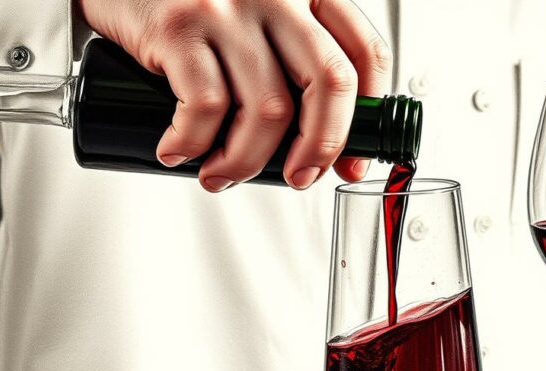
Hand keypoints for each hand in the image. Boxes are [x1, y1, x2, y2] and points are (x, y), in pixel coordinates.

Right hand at [77, 0, 392, 190]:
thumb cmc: (192, 7)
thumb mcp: (258, 20)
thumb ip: (290, 60)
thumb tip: (316, 140)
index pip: (365, 54)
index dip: (366, 118)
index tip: (350, 160)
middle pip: (328, 83)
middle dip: (318, 148)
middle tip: (298, 178)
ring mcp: (230, 8)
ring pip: (268, 110)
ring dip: (245, 161)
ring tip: (221, 173)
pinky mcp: (180, 25)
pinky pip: (206, 107)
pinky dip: (193, 144)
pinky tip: (179, 151)